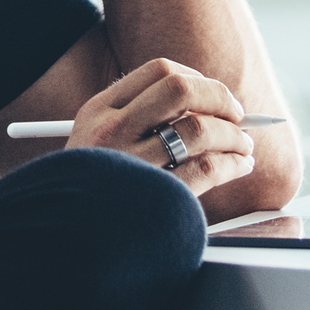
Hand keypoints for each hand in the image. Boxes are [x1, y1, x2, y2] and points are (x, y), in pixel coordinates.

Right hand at [61, 58, 256, 198]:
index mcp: (99, 110)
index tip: (214, 96)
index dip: (198, 79)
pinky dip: (233, 164)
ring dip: (233, 135)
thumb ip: (136, 118)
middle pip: (181, 89)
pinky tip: (239, 166)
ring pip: (199, 129)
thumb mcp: (95, 142)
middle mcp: (112, 130)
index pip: (160, 71)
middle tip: (237, 116)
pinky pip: (206, 169)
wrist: (66, 237)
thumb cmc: (91, 190)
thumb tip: (205, 105)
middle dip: (220, 98)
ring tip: (243, 145)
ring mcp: (131, 163)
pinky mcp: (153, 195)